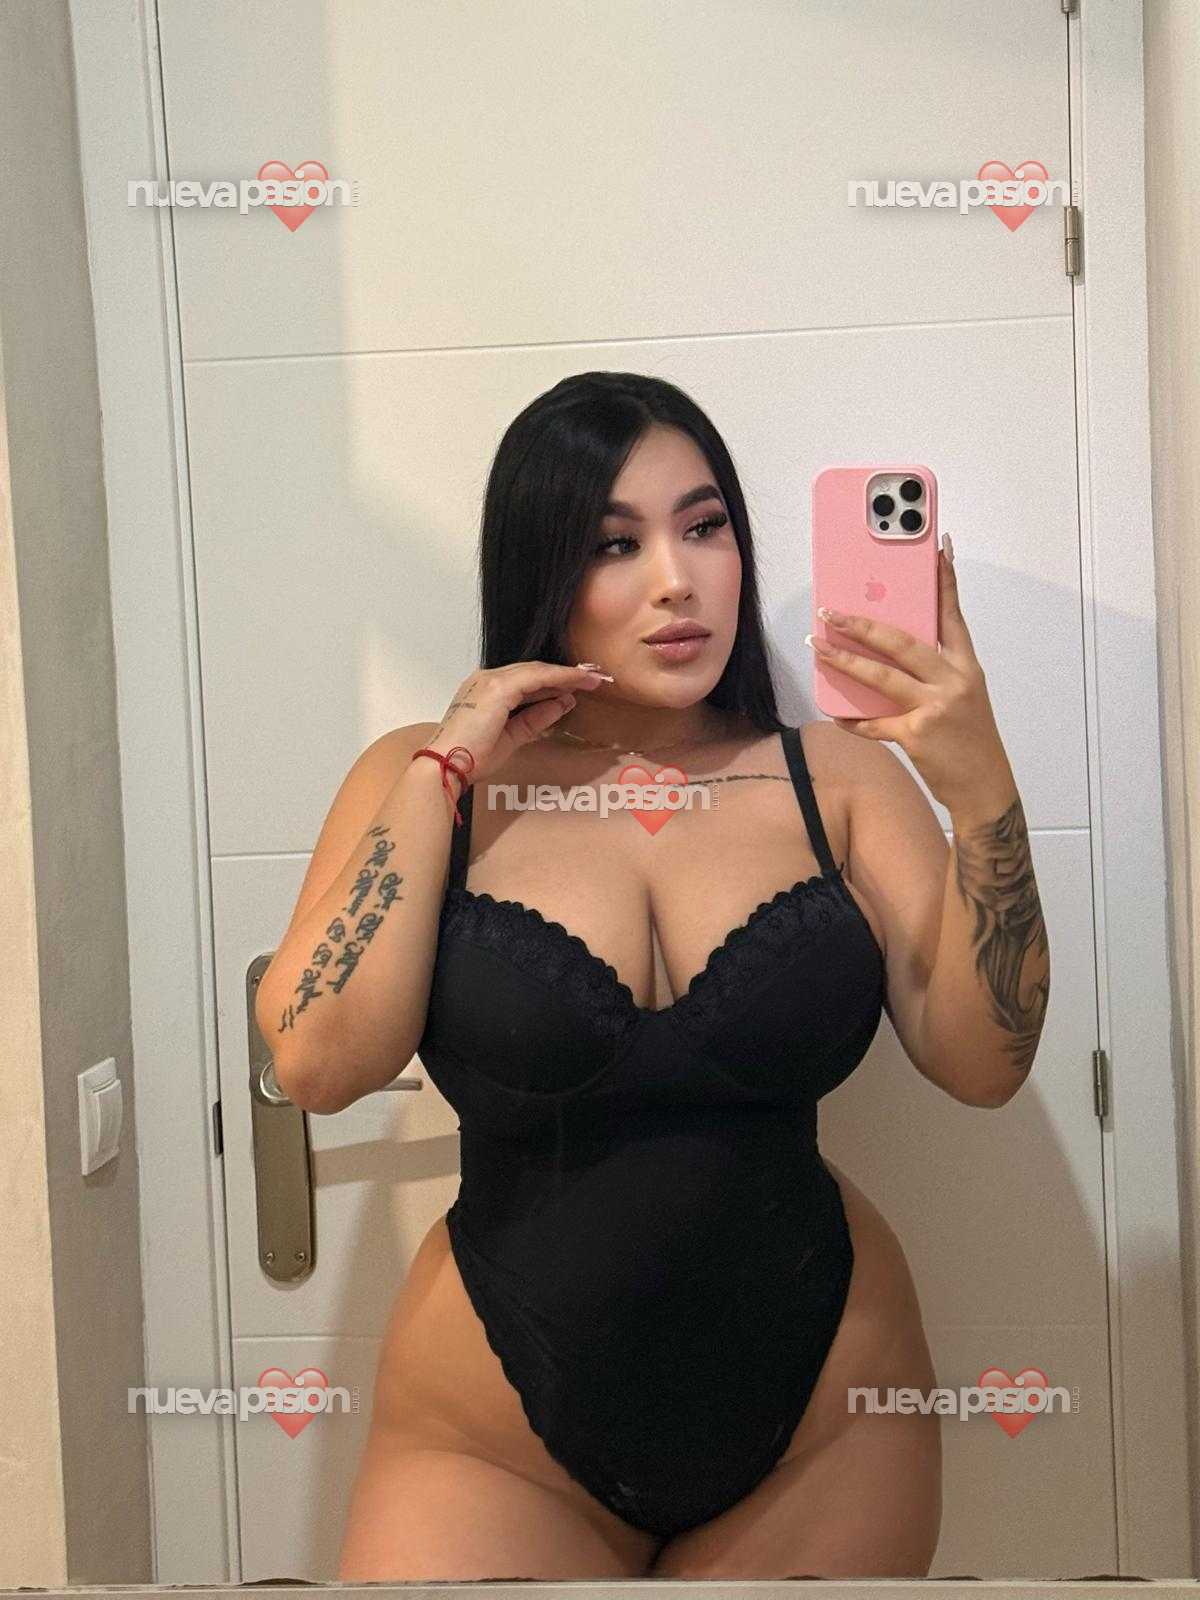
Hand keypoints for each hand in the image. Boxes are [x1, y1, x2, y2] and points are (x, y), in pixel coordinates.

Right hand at [428, 660, 608, 788]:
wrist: (446, 764)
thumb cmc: (471, 758)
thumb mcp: (511, 737)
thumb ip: (536, 719)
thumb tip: (564, 704)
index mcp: (485, 689)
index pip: (526, 679)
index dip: (554, 681)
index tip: (578, 686)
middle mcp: (486, 678)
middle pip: (533, 670)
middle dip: (564, 673)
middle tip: (593, 677)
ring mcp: (490, 680)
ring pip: (537, 671)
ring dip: (567, 674)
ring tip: (594, 678)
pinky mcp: (497, 688)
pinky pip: (536, 678)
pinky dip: (559, 678)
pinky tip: (578, 682)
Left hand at [810, 536, 1016, 814]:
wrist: (986, 788)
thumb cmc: (971, 741)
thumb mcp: (965, 698)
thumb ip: (935, 674)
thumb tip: (890, 654)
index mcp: (966, 667)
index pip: (953, 615)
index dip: (945, 581)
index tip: (938, 549)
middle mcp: (953, 681)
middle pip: (902, 642)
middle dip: (863, 625)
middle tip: (832, 612)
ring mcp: (935, 707)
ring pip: (882, 676)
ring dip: (846, 661)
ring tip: (819, 648)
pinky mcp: (918, 734)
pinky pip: (875, 723)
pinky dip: (854, 721)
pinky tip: (837, 716)